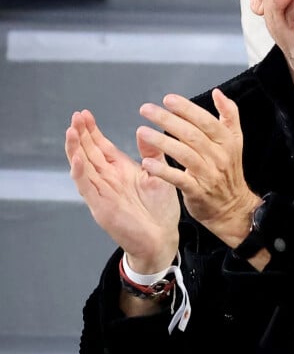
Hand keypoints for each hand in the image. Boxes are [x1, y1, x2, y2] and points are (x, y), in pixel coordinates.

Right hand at [65, 109, 179, 271]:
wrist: (162, 239)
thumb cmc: (160, 210)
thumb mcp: (157, 174)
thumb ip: (151, 153)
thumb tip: (145, 131)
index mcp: (120, 170)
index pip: (101, 146)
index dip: (92, 131)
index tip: (85, 113)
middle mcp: (108, 179)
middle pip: (89, 152)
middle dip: (81, 134)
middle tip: (76, 115)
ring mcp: (102, 193)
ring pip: (83, 167)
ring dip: (75, 149)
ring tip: (71, 130)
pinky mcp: (101, 207)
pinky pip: (87, 187)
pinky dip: (80, 173)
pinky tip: (77, 158)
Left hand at [137, 89, 260, 247]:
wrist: (233, 207)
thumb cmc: (228, 171)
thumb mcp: (235, 141)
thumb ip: (229, 115)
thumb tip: (217, 93)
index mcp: (227, 141)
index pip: (205, 120)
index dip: (186, 108)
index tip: (168, 100)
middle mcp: (219, 156)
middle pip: (191, 134)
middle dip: (167, 120)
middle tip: (146, 110)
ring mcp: (208, 174)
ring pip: (183, 153)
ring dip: (161, 141)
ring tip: (142, 131)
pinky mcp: (197, 191)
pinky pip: (178, 178)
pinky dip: (162, 170)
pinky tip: (147, 163)